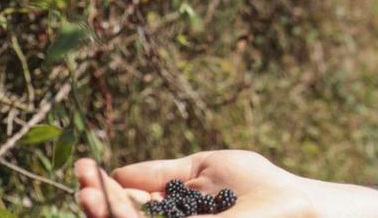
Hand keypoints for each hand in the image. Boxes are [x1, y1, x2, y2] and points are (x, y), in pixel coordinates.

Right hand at [75, 150, 317, 217]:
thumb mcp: (203, 169)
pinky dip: (130, 217)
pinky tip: (117, 200)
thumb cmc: (258, 186)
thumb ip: (163, 172)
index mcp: (171, 215)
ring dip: (106, 213)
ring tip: (89, 190)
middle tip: (81, 178)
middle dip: (96, 204)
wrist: (296, 203)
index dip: (102, 191)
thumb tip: (119, 171)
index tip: (83, 165)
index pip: (127, 208)